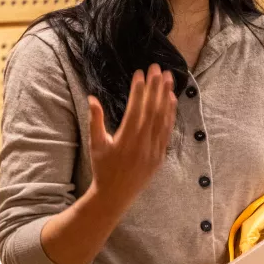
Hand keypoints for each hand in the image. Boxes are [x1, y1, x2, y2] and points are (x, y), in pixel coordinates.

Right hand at [86, 63, 176, 212]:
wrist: (115, 195)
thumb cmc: (103, 168)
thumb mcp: (96, 144)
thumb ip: (95, 121)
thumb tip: (92, 98)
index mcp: (125, 139)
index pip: (136, 108)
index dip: (139, 89)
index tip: (140, 73)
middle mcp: (142, 143)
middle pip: (152, 109)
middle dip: (155, 87)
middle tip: (156, 68)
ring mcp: (154, 149)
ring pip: (163, 118)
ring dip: (166, 96)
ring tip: (168, 77)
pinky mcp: (161, 154)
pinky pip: (167, 130)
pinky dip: (171, 113)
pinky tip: (171, 99)